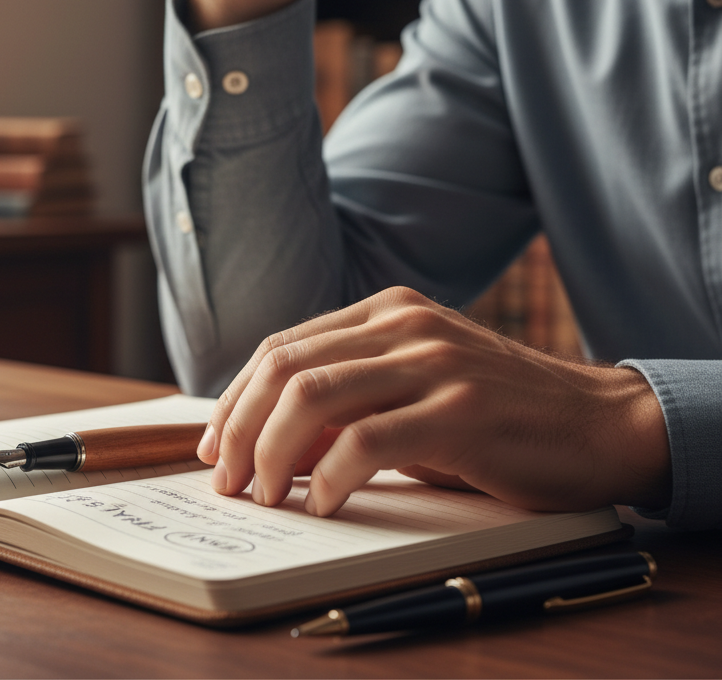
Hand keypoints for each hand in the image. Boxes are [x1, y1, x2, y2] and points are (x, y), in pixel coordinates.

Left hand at [196, 287, 671, 515]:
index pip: (282, 348)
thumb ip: (348, 405)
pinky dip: (330, 477)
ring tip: (264, 494)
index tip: (215, 446)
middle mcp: (402, 324)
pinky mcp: (460, 410)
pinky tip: (324, 504)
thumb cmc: (498, 414)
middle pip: (285, 368)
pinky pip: (367, 440)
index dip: (236, 399)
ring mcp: (432, 361)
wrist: (598, 421)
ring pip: (313, 397)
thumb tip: (273, 446)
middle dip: (239, 428)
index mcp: (385, 311)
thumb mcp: (414, 392)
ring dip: (271, 452)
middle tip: (227, 480)